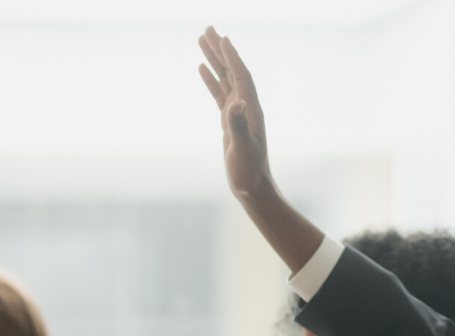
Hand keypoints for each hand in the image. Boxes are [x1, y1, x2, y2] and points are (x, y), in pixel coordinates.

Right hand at [197, 26, 272, 200]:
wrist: (252, 187)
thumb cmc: (249, 172)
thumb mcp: (242, 149)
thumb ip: (238, 126)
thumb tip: (235, 104)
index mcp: (251, 110)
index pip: (242, 77)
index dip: (233, 57)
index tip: (222, 38)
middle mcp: (246, 107)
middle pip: (232, 71)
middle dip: (221, 50)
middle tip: (208, 28)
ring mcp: (238, 112)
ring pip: (224, 79)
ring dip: (214, 59)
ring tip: (202, 39)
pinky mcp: (229, 120)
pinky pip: (219, 93)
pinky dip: (211, 79)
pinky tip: (202, 67)